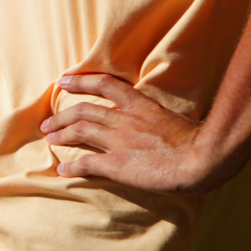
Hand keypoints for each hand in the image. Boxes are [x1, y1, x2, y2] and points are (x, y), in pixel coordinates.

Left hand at [41, 73, 216, 193]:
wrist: (201, 158)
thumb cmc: (195, 141)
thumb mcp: (174, 118)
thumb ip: (156, 118)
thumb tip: (154, 122)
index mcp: (140, 105)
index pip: (104, 85)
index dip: (81, 81)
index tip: (64, 81)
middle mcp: (124, 119)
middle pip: (83, 111)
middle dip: (62, 115)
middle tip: (48, 122)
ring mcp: (119, 141)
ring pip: (79, 132)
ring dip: (61, 135)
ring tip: (50, 140)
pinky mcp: (118, 165)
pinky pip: (86, 163)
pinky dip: (71, 165)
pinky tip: (62, 169)